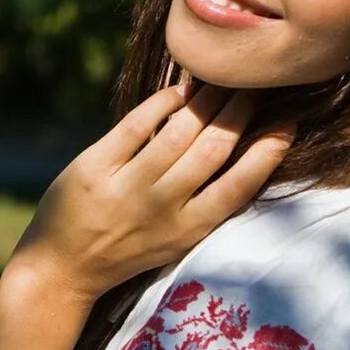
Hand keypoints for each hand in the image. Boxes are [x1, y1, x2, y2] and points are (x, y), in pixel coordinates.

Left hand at [7, 82, 295, 305]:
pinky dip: (162, 103)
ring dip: (206, 101)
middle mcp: (161, 208)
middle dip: (239, 112)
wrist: (62, 269)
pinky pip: (136, 125)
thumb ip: (204, 200)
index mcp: (188, 229)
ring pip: (179, 133)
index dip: (267, 153)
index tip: (287, 123)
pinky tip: (179, 90)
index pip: (239, 187)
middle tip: (256, 85)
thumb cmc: (127, 247)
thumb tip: (241, 145)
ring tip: (223, 80)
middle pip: (213, 150)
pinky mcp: (94, 168)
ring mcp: (126, 187)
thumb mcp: (176, 237)